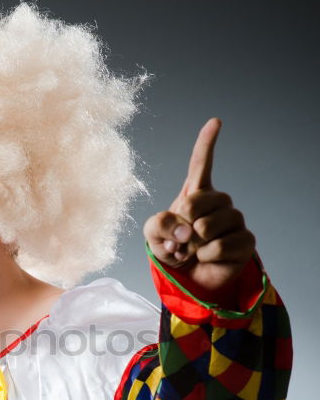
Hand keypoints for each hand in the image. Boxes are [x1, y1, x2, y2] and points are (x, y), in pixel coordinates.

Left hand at [143, 118, 255, 294]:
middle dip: (181, 226)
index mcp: (196, 193)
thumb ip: (159, 224)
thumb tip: (186, 228)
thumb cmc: (171, 250)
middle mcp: (219, 202)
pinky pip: (221, 246)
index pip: (201, 164)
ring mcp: (234, 220)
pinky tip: (207, 258)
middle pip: (196, 203)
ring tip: (193, 250)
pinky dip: (207, 256)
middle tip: (181, 240)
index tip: (215, 121)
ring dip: (193, 244)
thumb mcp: (153, 234)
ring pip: (209, 227)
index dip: (207, 142)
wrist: (188, 278)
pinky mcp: (246, 241)